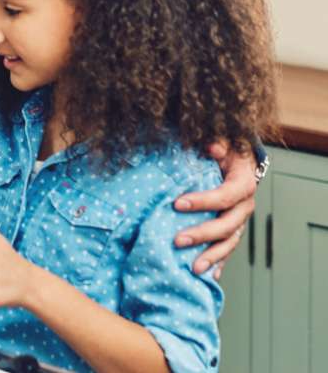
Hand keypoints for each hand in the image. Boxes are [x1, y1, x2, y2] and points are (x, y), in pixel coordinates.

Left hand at [173, 141, 256, 276]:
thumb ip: (218, 145)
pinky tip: (207, 276)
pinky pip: (227, 250)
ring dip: (211, 256)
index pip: (225, 196)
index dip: (203, 201)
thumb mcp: (223, 144)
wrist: (240, 163)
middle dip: (202, 234)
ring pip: (229, 243)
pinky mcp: (232, 231)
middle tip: (177, 240)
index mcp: (243, 184)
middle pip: (227, 225)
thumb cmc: (226, 152)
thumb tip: (211, 147)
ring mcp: (240, 222)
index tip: (177, 203)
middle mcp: (244, 207)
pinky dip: (218, 263)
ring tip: (193, 269)